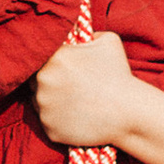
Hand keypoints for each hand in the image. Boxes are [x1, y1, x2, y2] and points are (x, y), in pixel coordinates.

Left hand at [33, 31, 139, 151]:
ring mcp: (44, 107)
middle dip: (48, 82)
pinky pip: (48, 123)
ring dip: (51, 101)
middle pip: (34, 80)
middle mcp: (42, 81)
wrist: (129, 113)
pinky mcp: (49, 129)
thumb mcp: (108, 40)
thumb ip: (86, 33)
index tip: (59, 67)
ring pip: (39, 102)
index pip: (37, 56)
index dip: (47, 61)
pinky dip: (58, 121)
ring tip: (74, 103)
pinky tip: (76, 117)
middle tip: (68, 86)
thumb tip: (75, 35)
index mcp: (54, 58)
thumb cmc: (119, 75)